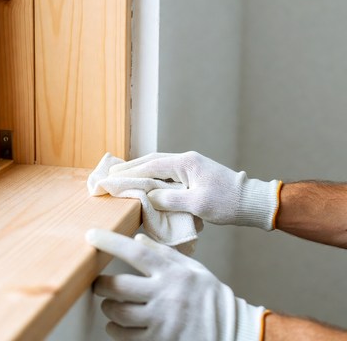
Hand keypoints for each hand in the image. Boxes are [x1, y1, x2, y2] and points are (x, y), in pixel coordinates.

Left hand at [86, 228, 264, 340]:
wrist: (231, 331)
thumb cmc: (210, 296)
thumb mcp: (192, 268)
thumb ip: (165, 253)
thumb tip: (138, 238)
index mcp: (173, 272)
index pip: (136, 253)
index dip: (111, 242)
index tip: (92, 235)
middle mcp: (165, 294)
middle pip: (120, 286)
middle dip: (101, 283)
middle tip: (97, 282)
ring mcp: (161, 320)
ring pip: (120, 313)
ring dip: (107, 308)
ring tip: (108, 303)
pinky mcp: (159, 340)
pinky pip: (127, 337)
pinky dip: (115, 330)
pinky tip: (117, 324)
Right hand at [110, 151, 280, 230]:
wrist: (251, 201)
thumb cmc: (228, 202)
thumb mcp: (197, 204)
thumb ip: (170, 199)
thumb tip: (148, 197)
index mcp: (185, 163)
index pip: (151, 164)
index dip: (130, 171)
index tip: (113, 177)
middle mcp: (186, 160)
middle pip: (153, 161)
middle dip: (132, 167)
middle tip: (113, 174)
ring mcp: (191, 166)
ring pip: (160, 166)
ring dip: (142, 171)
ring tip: (125, 177)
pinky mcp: (194, 174)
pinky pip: (168, 174)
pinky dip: (154, 177)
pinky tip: (148, 184)